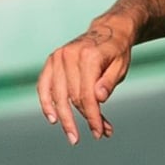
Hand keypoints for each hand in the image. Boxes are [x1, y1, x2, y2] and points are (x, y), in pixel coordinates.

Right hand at [37, 22, 131, 144]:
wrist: (109, 30)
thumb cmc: (117, 51)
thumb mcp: (121, 65)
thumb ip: (108, 81)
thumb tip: (98, 99)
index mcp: (89, 56)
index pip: (87, 95)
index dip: (92, 116)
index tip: (100, 131)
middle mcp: (69, 55)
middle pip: (72, 97)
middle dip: (83, 119)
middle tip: (94, 135)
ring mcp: (58, 57)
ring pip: (57, 95)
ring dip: (65, 118)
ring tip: (73, 135)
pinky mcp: (51, 60)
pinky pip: (43, 85)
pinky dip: (46, 103)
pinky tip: (53, 119)